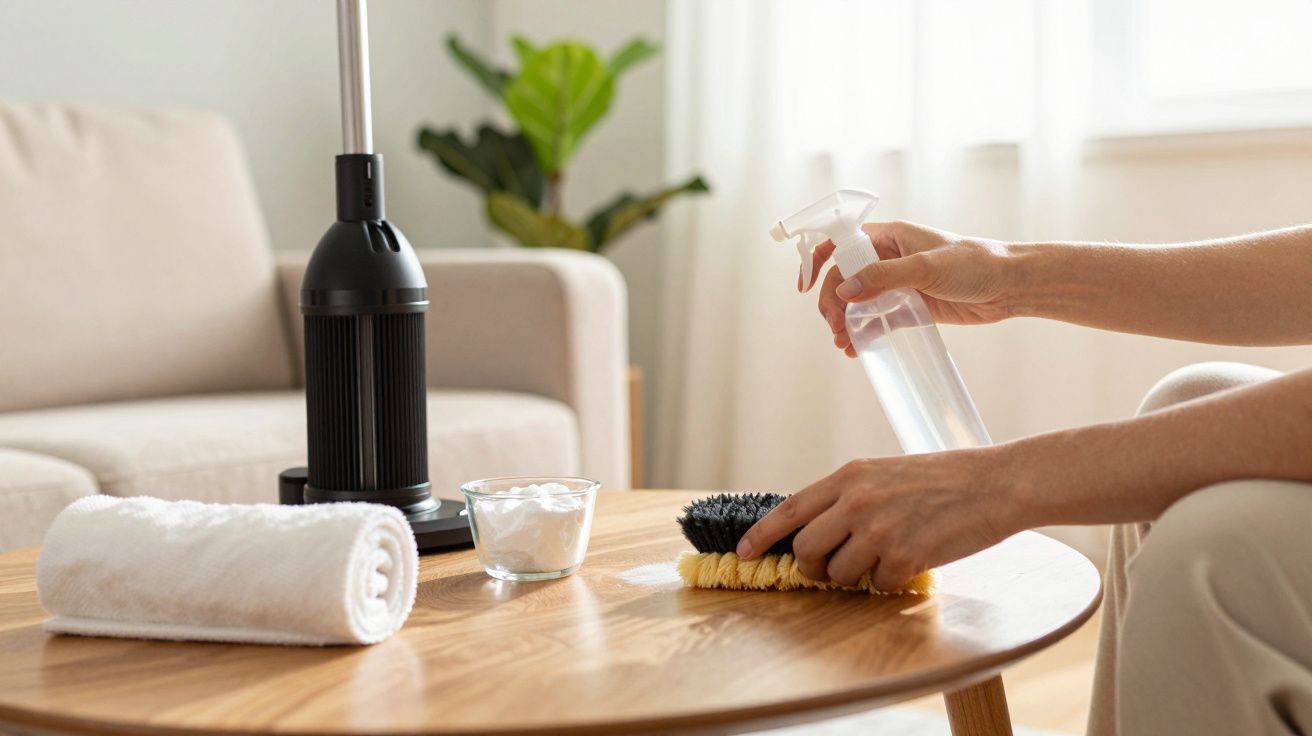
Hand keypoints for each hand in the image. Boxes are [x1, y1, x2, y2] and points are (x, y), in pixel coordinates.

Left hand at [736, 448, 1021, 590]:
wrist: (994, 484)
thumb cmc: (943, 478)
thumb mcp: (884, 473)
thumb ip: (848, 497)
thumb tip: (815, 531)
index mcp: (849, 477)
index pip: (789, 510)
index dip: (762, 535)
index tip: (744, 552)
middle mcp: (856, 503)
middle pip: (806, 551)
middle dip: (813, 567)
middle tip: (831, 566)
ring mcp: (878, 532)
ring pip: (838, 574)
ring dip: (856, 575)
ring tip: (885, 554)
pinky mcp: (903, 558)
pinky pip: (877, 586)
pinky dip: (890, 580)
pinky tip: (912, 558)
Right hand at [803, 221, 1015, 356]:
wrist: (1010, 286)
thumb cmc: (975, 264)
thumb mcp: (926, 267)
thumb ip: (884, 278)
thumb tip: (844, 291)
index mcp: (888, 236)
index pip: (840, 243)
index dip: (818, 261)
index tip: (805, 287)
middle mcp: (887, 257)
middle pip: (844, 278)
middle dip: (833, 303)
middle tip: (835, 327)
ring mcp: (897, 283)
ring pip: (857, 302)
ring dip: (845, 322)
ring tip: (843, 343)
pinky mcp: (909, 306)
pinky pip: (877, 319)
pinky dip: (864, 333)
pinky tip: (858, 348)